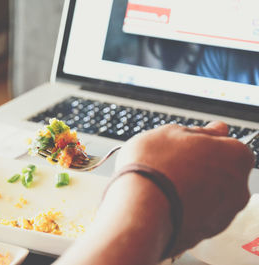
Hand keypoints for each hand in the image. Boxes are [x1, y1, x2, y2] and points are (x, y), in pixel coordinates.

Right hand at [114, 121, 254, 254]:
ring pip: (206, 196)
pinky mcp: (203, 235)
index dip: (202, 144)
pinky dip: (181, 209)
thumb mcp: (170, 133)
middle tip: (168, 164)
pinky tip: (160, 203)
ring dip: (188, 190)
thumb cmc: (154, 169)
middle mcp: (238, 188)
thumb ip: (198, 131)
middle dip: (197, 168)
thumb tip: (215, 129)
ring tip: (160, 185)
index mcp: (236, 157)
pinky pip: (193, 216)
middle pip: (218, 172)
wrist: (139, 210)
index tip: (184, 146)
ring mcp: (222, 215)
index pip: (226, 145)